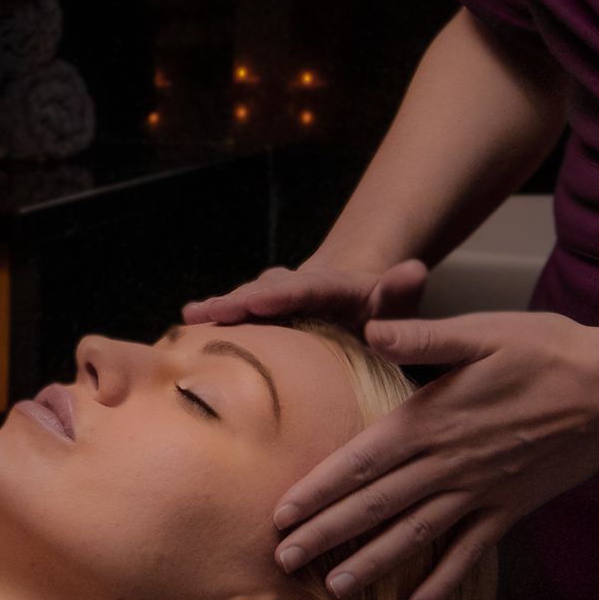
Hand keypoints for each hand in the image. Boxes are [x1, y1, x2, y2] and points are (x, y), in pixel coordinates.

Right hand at [178, 258, 430, 332]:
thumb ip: (402, 290)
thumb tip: (414, 269)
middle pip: (262, 293)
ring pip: (242, 303)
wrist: (351, 299)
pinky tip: (184, 331)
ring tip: (190, 320)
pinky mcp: (257, 314)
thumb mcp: (397, 300)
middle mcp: (291, 286)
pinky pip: (232, 318)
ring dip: (216, 312)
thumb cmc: (378, 308)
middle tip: (207, 313)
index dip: (279, 295)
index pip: (303, 288)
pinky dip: (210, 323)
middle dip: (235, 303)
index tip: (258, 300)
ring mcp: (270, 298)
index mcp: (326, 285)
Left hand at [266, 309, 598, 599]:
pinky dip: (443, 582)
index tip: (281, 514)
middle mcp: (449, 464)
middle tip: (282, 562)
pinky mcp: (511, 509)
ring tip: (334, 588)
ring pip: (415, 536)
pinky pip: (470, 553)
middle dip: (327, 535)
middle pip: (376, 506)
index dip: (319, 490)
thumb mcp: (483, 331)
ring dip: (372, 564)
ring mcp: (481, 492)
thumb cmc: (547, 351)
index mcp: (432, 419)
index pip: (360, 462)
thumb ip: (423, 335)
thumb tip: (370, 328)